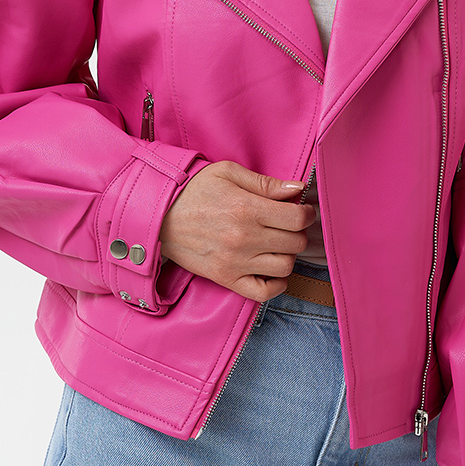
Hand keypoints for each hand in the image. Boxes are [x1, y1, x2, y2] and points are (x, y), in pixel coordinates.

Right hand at [159, 160, 315, 301]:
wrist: (158, 215)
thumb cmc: (193, 190)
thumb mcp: (228, 173)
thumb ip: (265, 182)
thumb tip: (297, 189)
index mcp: (247, 209)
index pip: (297, 218)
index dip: (306, 213)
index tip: (301, 210)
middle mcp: (244, 238)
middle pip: (295, 243)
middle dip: (297, 232)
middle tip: (287, 225)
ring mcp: (235, 262)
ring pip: (285, 267)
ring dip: (287, 255)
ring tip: (277, 244)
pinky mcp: (226, 279)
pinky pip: (264, 292)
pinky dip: (276, 284)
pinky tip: (272, 270)